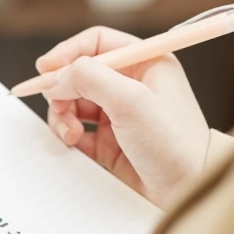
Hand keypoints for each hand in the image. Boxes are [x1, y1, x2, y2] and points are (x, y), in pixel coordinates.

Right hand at [38, 27, 210, 207]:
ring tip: (70, 134)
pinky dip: (67, 135)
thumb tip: (56, 77)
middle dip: (63, 91)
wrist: (187, 190)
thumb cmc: (173, 143)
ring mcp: (119, 115)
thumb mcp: (131, 100)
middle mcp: (132, 86)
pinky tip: (73, 144)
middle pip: (80, 75)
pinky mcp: (110, 143)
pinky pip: (76, 131)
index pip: (97, 43)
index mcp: (145, 63)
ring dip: (63, 116)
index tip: (45, 69)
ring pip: (74, 104)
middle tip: (59, 108)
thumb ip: (90, 79)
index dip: (68, 52)